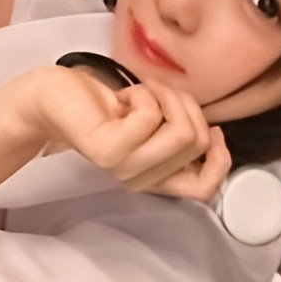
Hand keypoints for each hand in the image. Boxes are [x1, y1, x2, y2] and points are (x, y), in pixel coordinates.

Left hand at [19, 68, 230, 201]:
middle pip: (197, 145)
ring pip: (181, 132)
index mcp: (157, 178)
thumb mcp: (158, 125)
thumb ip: (184, 137)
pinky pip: (151, 117)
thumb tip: (214, 135)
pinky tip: (125, 96)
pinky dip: (146, 94)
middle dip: (189, 106)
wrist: (59, 96)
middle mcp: (141, 180)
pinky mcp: (108, 151)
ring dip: (169, 97)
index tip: (212, 128)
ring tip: (146, 92)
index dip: (220, 158)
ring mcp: (124, 169)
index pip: (205, 190)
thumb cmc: (110, 106)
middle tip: (163, 94)